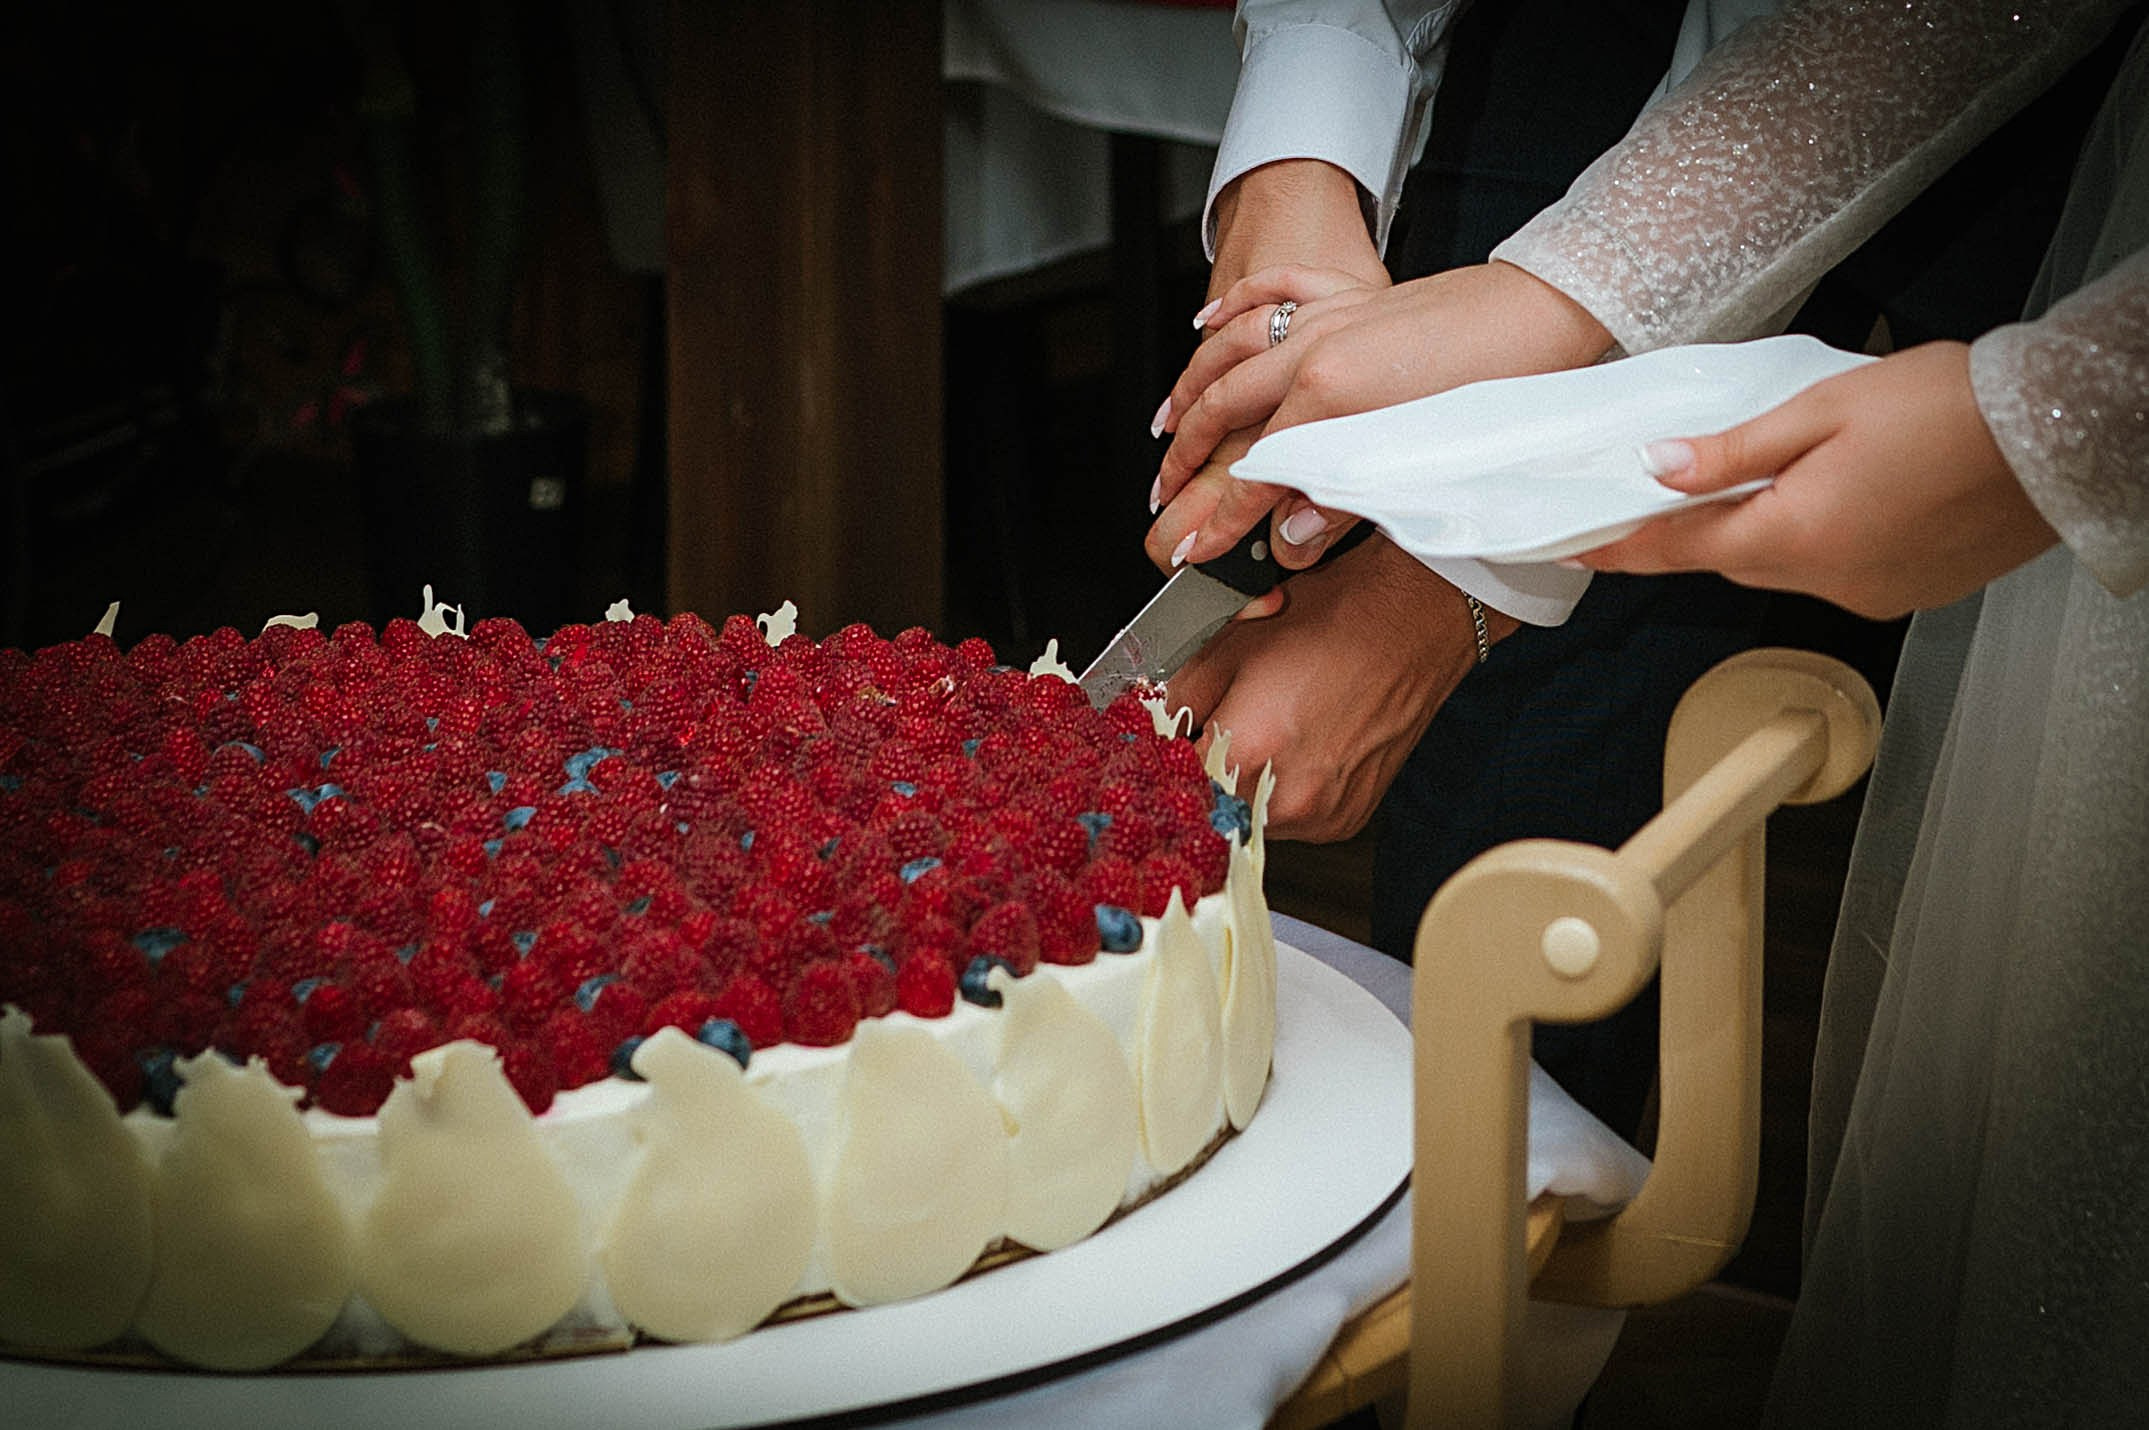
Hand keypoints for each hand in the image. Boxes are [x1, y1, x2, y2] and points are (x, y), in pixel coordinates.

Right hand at [1150, 261, 1613, 572]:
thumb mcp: (1426, 460)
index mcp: (1335, 395)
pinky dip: (1234, 306)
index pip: (1258, 470)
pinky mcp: (1353, 293)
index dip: (1224, 517)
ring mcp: (1331, 316)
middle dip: (1188, 458)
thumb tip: (1292, 536)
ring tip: (1166, 427)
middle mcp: (1318, 349)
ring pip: (1234, 349)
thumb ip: (1350, 500)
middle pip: (1227, 408)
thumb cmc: (1504, 382)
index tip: (1199, 550)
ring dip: (1192, 388)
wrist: (1548, 310)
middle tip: (1165, 497)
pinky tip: (1206, 324)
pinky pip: (1275, 289)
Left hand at [1164, 534, 1515, 841]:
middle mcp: (1287, 798)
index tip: (1159, 750)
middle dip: (1201, 774)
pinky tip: (1295, 749)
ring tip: (1264, 734)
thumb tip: (1150, 721)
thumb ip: (1175, 694)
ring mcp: (1321, 816)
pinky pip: (1291, 820)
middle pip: (1210, 809)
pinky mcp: (1345, 821)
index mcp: (1249, 752)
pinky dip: (1281, 792)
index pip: (1173, 787)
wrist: (1411, 622)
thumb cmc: (1332, 621)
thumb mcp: (1230, 642)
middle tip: (1212, 733)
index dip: (1160, 765)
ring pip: (1250, 818)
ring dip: (1242, 786)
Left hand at [1579, 342, 2058, 618]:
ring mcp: (1871, 595)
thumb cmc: (1951, 409)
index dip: (1621, 547)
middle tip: (1683, 483)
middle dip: (1706, 524)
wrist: (2059, 436)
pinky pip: (1838, 573)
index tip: (1573, 548)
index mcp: (1795, 535)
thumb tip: (1659, 467)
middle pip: (1733, 557)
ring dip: (1774, 527)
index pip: (1679, 547)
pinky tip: (1856, 495)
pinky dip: (1827, 540)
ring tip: (1801, 470)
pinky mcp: (1908, 594)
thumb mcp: (1824, 407)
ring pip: (1786, 566)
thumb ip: (1734, 447)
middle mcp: (1828, 581)